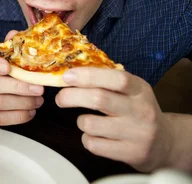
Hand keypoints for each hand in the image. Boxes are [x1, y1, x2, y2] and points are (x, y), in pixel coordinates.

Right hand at [0, 30, 43, 125]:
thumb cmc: (3, 77)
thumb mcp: (7, 61)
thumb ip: (11, 48)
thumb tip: (15, 33)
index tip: (8, 66)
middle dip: (18, 87)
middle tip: (39, 89)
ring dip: (22, 102)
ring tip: (39, 101)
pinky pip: (0, 118)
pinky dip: (18, 116)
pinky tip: (31, 112)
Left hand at [56, 68, 174, 171]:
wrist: (164, 143)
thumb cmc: (138, 111)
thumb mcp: (132, 91)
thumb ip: (107, 81)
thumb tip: (70, 73)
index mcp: (140, 90)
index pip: (116, 78)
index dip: (88, 75)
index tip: (67, 76)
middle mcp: (141, 110)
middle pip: (99, 99)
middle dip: (71, 96)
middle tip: (61, 98)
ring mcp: (137, 133)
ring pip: (91, 124)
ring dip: (80, 121)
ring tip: (86, 120)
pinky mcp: (131, 153)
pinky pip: (94, 145)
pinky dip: (87, 139)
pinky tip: (95, 136)